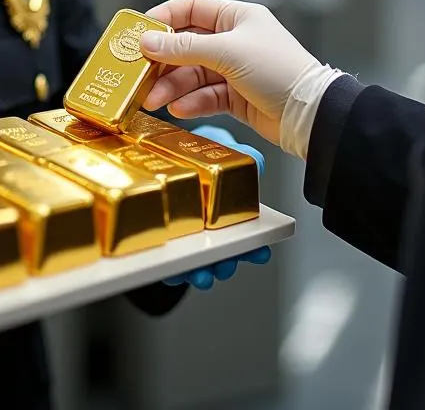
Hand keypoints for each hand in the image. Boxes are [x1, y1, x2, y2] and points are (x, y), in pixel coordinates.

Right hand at [141, 0, 341, 157]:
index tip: (139, 32)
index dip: (164, 18)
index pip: (191, 8)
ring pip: (193, 74)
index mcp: (236, 17)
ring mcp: (235, 69)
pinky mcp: (236, 97)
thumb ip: (184, 48)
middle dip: (163, 61)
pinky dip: (191, 102)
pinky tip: (179, 109)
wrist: (311, 114)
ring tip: (153, 99)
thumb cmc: (279, 71)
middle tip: (139, 73)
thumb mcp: (227, 53)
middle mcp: (234, 40)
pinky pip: (205, 96)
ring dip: (172, 86)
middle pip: (187, 45)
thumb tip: (147, 41)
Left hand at [162, 125, 271, 289]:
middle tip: (225, 265)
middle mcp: (211, 233)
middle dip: (226, 265)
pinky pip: (168, 264)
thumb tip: (257, 163)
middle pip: (223, 257)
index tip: (260, 252)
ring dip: (201, 273)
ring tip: (202, 273)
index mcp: (229, 216)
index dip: (256, 248)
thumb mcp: (224, 149)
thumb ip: (245, 158)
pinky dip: (170, 273)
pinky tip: (172, 273)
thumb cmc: (200, 155)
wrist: (168, 150)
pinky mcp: (164, 243)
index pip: (248, 238)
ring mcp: (188, 240)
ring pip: (197, 265)